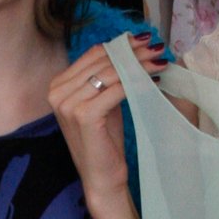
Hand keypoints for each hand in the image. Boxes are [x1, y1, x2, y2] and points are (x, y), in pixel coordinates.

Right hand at [49, 34, 165, 207]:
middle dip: (133, 52)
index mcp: (58, 86)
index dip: (120, 44)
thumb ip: (107, 77)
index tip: (143, 41)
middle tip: (158, 48)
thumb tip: (130, 45)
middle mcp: (57, 92)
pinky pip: (116, 90)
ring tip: (161, 62)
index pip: (92, 54)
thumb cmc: (104, 141)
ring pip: (111, 73)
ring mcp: (67, 104)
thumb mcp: (102, 102)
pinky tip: (154, 80)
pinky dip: (138, 82)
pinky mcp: (83, 115)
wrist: (101, 177)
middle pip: (102, 60)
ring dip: (139, 64)